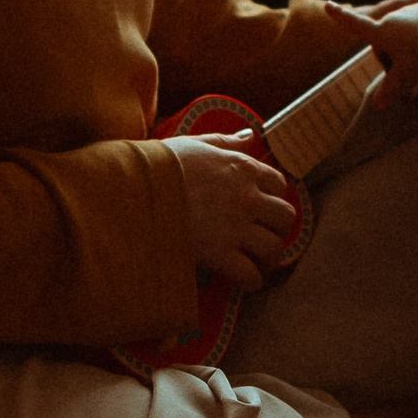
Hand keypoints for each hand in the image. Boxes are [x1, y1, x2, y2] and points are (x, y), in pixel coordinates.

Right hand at [168, 130, 299, 293]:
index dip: (273, 196)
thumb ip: (225, 142)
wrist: (133, 192)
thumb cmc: (160, 166)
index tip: (262, 206)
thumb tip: (249, 135)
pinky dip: (251, 281)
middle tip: (264, 234)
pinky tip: (245, 281)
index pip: (279, 185)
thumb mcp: (194, 144)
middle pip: (285, 217)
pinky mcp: (219, 254)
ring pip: (273, 247)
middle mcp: (246, 198)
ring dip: (268, 256)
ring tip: (257, 260)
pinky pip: (250, 275)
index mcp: (242, 169)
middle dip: (278, 228)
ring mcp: (235, 227)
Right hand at [324, 0, 417, 106]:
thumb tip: (377, 106)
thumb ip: (390, 88)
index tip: (328, 5)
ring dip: (411, 42)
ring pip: (405, 29)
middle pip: (386, 35)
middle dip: (393, 50)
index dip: (341, 17)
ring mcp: (410, 11)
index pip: (356, 24)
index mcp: (382, 32)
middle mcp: (393, 18)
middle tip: (409, 68)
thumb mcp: (404, 75)